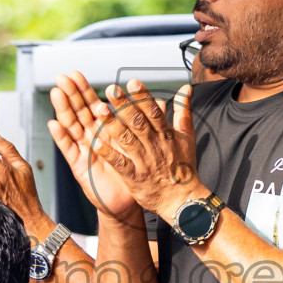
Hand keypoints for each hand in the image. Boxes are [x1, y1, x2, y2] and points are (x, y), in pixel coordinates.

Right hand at [46, 72, 139, 219]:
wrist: (127, 201)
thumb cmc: (134, 172)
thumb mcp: (142, 144)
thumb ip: (150, 121)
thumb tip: (161, 102)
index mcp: (106, 130)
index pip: (93, 105)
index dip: (85, 90)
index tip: (77, 74)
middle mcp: (93, 137)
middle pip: (79, 111)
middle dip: (71, 94)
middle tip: (63, 77)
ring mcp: (84, 150)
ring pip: (72, 126)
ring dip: (64, 109)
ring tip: (57, 93)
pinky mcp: (80, 166)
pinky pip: (70, 150)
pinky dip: (62, 137)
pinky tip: (54, 124)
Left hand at [80, 78, 201, 221]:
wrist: (183, 200)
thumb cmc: (183, 167)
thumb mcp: (187, 136)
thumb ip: (183, 110)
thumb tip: (185, 88)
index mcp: (166, 134)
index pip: (153, 111)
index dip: (142, 96)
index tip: (132, 82)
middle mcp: (154, 145)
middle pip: (138, 122)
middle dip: (124, 105)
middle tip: (111, 90)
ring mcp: (144, 161)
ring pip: (127, 140)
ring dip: (113, 124)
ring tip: (99, 109)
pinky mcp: (134, 177)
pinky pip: (120, 163)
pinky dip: (108, 153)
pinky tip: (95, 143)